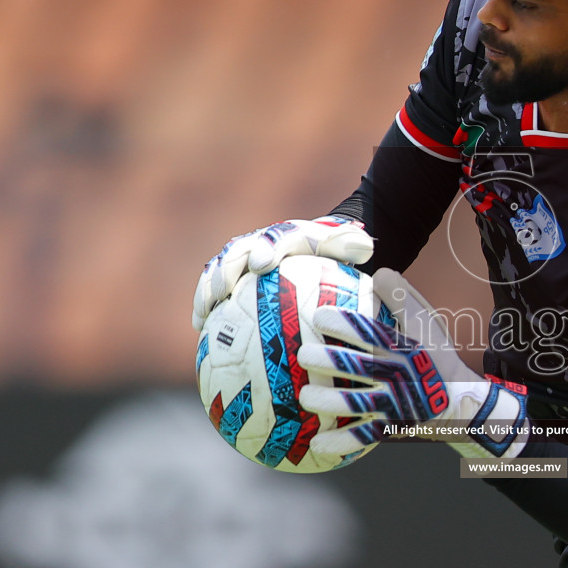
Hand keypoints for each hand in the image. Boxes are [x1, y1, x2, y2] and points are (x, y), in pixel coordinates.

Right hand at [192, 216, 373, 329]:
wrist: (318, 247)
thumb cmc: (336, 253)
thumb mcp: (349, 248)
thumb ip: (353, 246)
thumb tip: (367, 246)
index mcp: (287, 236)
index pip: (275, 238)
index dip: (265, 248)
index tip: (261, 264)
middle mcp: (259, 244)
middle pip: (235, 253)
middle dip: (225, 270)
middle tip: (221, 291)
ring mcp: (242, 260)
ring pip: (217, 272)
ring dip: (206, 291)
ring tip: (201, 317)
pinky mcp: (233, 277)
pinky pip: (216, 292)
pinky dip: (206, 307)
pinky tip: (201, 331)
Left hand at [296, 268, 528, 459]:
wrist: (460, 399)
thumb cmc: (436, 355)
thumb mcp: (427, 321)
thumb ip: (402, 296)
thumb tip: (377, 273)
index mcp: (401, 347)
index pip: (369, 332)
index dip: (343, 323)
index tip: (318, 316)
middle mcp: (395, 374)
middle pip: (356, 368)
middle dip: (326, 361)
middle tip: (304, 356)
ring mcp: (393, 403)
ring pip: (355, 404)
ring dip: (328, 401)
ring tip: (306, 397)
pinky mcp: (391, 425)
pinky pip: (364, 436)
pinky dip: (341, 442)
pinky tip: (318, 444)